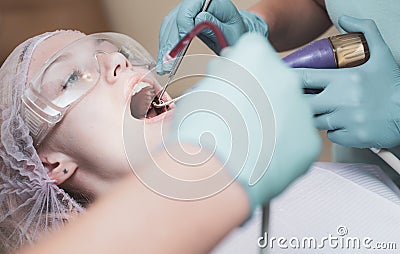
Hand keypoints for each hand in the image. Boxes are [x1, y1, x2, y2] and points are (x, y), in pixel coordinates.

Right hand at [157, 0, 267, 74]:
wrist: (235, 33)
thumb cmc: (235, 31)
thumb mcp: (230, 31)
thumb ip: (215, 25)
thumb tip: (199, 19)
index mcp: (210, 0)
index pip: (189, 9)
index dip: (183, 27)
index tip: (180, 46)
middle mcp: (195, 3)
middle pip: (175, 19)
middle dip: (170, 43)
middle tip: (167, 63)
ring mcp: (186, 11)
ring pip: (168, 26)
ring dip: (165, 47)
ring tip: (163, 66)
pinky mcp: (181, 20)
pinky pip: (169, 31)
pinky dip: (166, 46)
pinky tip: (164, 60)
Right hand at [170, 33, 319, 212]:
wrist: (213, 170)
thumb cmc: (198, 131)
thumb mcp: (201, 90)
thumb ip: (222, 78)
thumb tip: (226, 79)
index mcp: (255, 55)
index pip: (252, 51)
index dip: (240, 69)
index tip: (233, 84)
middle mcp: (285, 76)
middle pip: (274, 81)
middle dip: (260, 95)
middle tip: (240, 118)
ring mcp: (302, 110)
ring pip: (289, 111)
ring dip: (274, 122)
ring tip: (249, 142)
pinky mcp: (310, 142)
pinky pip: (298, 140)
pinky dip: (284, 148)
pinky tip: (264, 158)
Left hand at [299, 16, 399, 148]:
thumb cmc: (392, 85)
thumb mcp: (382, 55)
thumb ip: (365, 31)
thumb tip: (345, 18)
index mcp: (344, 79)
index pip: (305, 78)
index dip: (290, 79)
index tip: (283, 79)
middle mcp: (342, 100)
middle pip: (303, 103)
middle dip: (301, 102)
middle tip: (305, 100)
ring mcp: (346, 120)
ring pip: (315, 121)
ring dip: (319, 117)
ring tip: (331, 111)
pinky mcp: (352, 137)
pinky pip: (331, 135)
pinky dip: (334, 131)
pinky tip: (345, 124)